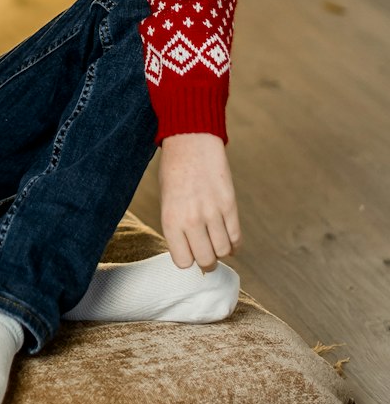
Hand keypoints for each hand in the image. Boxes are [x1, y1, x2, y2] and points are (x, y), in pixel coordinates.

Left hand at [158, 132, 240, 272]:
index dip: (187, 259)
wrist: (191, 141)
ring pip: (223, 251)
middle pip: (206, 260)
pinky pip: (236, 237)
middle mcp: (192, 219)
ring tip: (216, 244)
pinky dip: (233, 243)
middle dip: (206, 262)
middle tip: (206, 256)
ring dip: (220, 252)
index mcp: (171, 220)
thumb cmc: (174, 171)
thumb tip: (190, 252)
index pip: (183, 261)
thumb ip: (177, 227)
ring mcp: (213, 212)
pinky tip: (228, 239)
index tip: (188, 253)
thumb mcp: (166, 201)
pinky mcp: (230, 205)